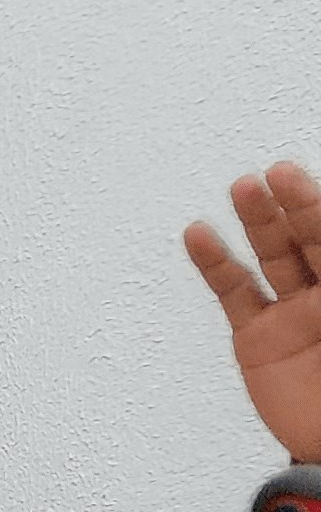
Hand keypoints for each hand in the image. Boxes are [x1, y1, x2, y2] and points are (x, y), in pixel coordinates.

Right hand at [188, 160, 320, 465]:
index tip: (309, 184)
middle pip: (313, 239)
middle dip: (300, 205)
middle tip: (281, 174)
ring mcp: (294, 313)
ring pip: (275, 256)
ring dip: (259, 220)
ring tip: (244, 188)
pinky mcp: (258, 338)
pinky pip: (234, 293)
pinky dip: (214, 264)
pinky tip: (201, 235)